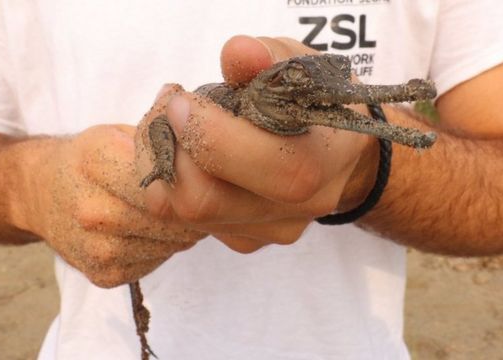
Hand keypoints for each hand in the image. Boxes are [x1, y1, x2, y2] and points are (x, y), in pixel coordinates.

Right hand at [21, 124, 204, 287]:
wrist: (40, 193)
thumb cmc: (89, 158)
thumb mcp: (118, 132)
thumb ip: (162, 139)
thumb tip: (207, 146)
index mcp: (96, 162)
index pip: (168, 178)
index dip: (193, 177)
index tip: (203, 174)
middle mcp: (92, 210)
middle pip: (172, 216)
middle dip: (196, 208)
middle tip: (203, 195)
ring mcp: (96, 248)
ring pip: (172, 243)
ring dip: (185, 229)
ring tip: (178, 212)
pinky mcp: (103, 275)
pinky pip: (158, 261)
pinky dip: (166, 246)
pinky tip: (155, 230)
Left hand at [142, 36, 377, 252]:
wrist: (339, 158)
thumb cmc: (315, 103)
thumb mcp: (302, 68)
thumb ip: (270, 56)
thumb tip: (239, 52)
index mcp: (328, 157)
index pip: (269, 165)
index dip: (212, 134)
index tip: (183, 102)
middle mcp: (301, 205)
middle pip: (206, 201)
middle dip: (171, 151)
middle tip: (170, 110)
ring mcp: (270, 230)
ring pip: (183, 213)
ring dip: (163, 163)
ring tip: (174, 125)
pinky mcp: (244, 239)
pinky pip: (186, 220)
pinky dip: (172, 182)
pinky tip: (188, 152)